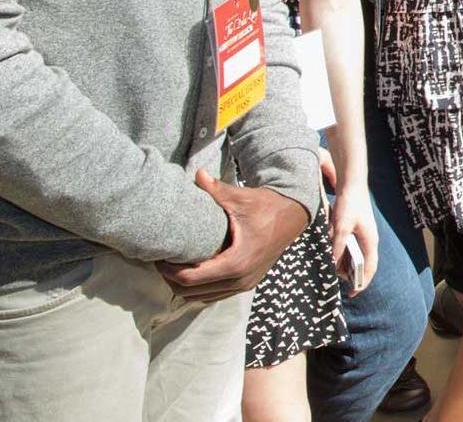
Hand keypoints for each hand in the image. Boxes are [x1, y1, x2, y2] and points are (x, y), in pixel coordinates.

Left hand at [157, 169, 309, 300]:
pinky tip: (195, 270)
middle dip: (172, 280)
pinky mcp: (248, 284)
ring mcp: (245, 284)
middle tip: (162, 261)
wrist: (293, 215)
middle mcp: (240, 279)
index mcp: (236, 263)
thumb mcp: (241, 198)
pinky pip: (215, 295)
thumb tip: (197, 174)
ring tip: (176, 266)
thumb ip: (216, 190)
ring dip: (185, 286)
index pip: (189, 279)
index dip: (167, 271)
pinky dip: (201, 288)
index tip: (158, 257)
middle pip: (190, 293)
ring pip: (201, 297)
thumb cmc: (266, 206)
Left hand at [328, 184, 377, 294]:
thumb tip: (333, 264)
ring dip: (346, 264)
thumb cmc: (350, 205)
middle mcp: (369, 240)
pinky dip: (343, 254)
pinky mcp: (357, 229)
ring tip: (332, 268)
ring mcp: (364, 234)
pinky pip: (351, 247)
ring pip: (356, 255)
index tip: (352, 294)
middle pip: (363, 264)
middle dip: (351, 274)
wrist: (352, 184)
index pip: (369, 269)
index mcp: (370, 242)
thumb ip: (337, 247)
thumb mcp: (341, 228)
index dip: (362, 283)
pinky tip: (333, 253)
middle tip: (336, 280)